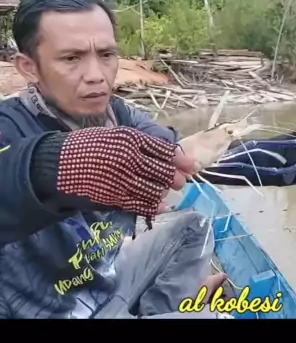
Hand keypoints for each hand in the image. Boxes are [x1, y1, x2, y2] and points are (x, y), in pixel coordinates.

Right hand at [57, 127, 195, 217]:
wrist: (57, 163)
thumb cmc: (88, 146)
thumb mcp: (116, 135)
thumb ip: (144, 143)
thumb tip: (174, 153)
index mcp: (130, 139)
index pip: (164, 150)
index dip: (180, 159)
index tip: (190, 165)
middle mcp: (129, 159)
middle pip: (163, 171)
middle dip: (175, 178)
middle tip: (179, 182)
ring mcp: (122, 179)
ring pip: (154, 190)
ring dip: (163, 192)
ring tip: (163, 190)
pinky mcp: (113, 197)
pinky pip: (141, 204)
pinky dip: (154, 206)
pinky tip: (160, 206)